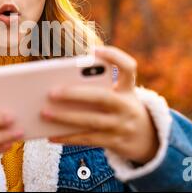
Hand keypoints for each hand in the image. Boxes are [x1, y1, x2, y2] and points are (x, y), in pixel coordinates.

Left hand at [41, 46, 158, 164]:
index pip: (129, 67)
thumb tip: (60, 85)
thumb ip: (99, 87)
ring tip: (44, 113)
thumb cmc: (121, 109)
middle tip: (51, 92)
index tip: (93, 50)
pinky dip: (68, 137)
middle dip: (74, 94)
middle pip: (101, 97)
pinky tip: (51, 135)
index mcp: (128, 88)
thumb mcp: (120, 95)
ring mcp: (122, 125)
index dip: (114, 56)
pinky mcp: (115, 142)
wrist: (148, 139)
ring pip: (91, 121)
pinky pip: (87, 139)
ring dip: (65, 118)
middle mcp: (127, 105)